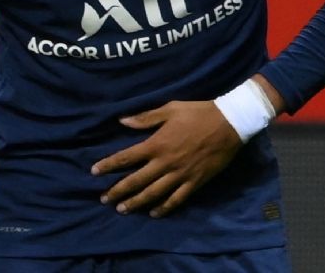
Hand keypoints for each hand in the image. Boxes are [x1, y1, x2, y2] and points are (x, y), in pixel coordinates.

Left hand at [90, 100, 241, 217]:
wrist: (230, 124)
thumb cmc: (198, 113)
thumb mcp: (170, 109)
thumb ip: (145, 118)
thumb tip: (122, 121)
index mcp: (157, 143)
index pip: (126, 157)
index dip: (109, 165)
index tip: (94, 172)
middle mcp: (166, 162)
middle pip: (136, 180)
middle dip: (118, 191)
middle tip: (103, 200)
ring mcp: (181, 174)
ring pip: (154, 193)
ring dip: (137, 203)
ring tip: (122, 210)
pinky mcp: (196, 182)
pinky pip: (177, 199)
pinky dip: (165, 208)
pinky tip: (154, 213)